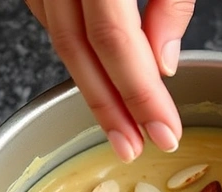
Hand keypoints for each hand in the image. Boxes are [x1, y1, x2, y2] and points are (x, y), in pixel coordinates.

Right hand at [25, 0, 195, 159]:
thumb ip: (171, 3)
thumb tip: (163, 64)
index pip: (114, 41)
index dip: (138, 92)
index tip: (163, 131)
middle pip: (77, 51)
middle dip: (108, 107)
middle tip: (132, 147)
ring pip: (60, 40)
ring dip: (90, 85)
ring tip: (118, 121)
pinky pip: (50, 19)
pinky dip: (75, 49)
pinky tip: (96, 70)